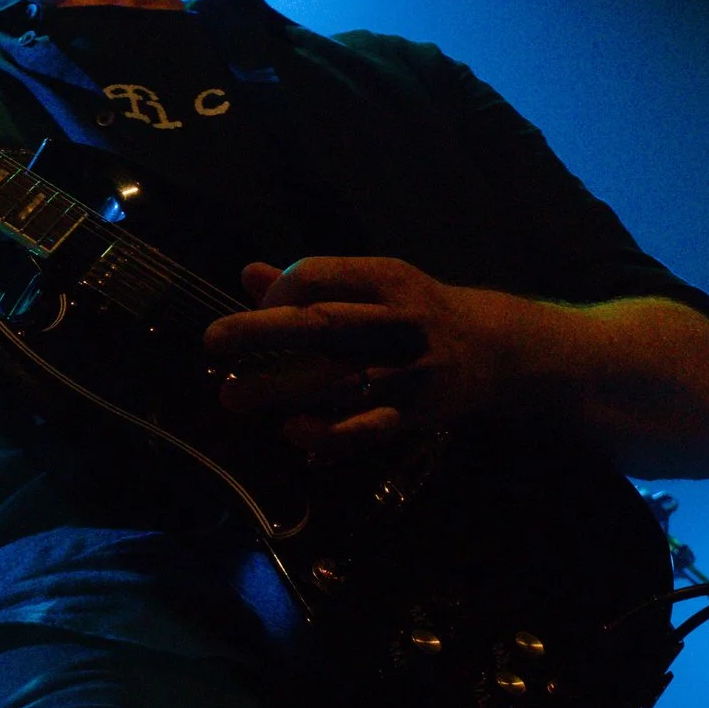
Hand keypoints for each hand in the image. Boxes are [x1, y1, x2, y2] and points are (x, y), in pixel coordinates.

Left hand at [203, 256, 516, 459]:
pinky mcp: (414, 414)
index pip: (316, 276)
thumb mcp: (374, 283)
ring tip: (231, 395)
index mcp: (386, 278)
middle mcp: (399, 321)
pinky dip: (326, 433)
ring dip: (279, 390)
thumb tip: (247, 274)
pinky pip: (366, 429)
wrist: (495, 348)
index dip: (277, 291)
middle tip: (212, 341)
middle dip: (262, 333)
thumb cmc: (415, 311)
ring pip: (337, 382)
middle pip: (322, 325)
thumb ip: (314, 282)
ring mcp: (408, 371)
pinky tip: (292, 430)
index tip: (255, 310)